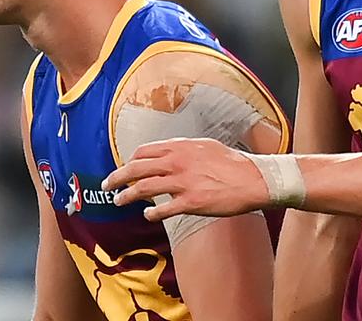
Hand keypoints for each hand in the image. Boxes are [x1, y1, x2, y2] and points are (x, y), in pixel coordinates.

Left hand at [102, 138, 270, 221]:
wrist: (254, 180)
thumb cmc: (234, 164)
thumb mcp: (207, 146)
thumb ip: (185, 150)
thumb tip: (169, 154)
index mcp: (182, 146)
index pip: (144, 151)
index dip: (130, 161)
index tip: (125, 168)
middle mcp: (178, 162)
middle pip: (136, 169)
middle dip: (117, 178)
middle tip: (107, 185)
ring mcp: (183, 183)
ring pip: (143, 189)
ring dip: (126, 196)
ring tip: (118, 201)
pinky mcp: (190, 203)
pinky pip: (162, 210)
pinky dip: (151, 214)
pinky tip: (147, 215)